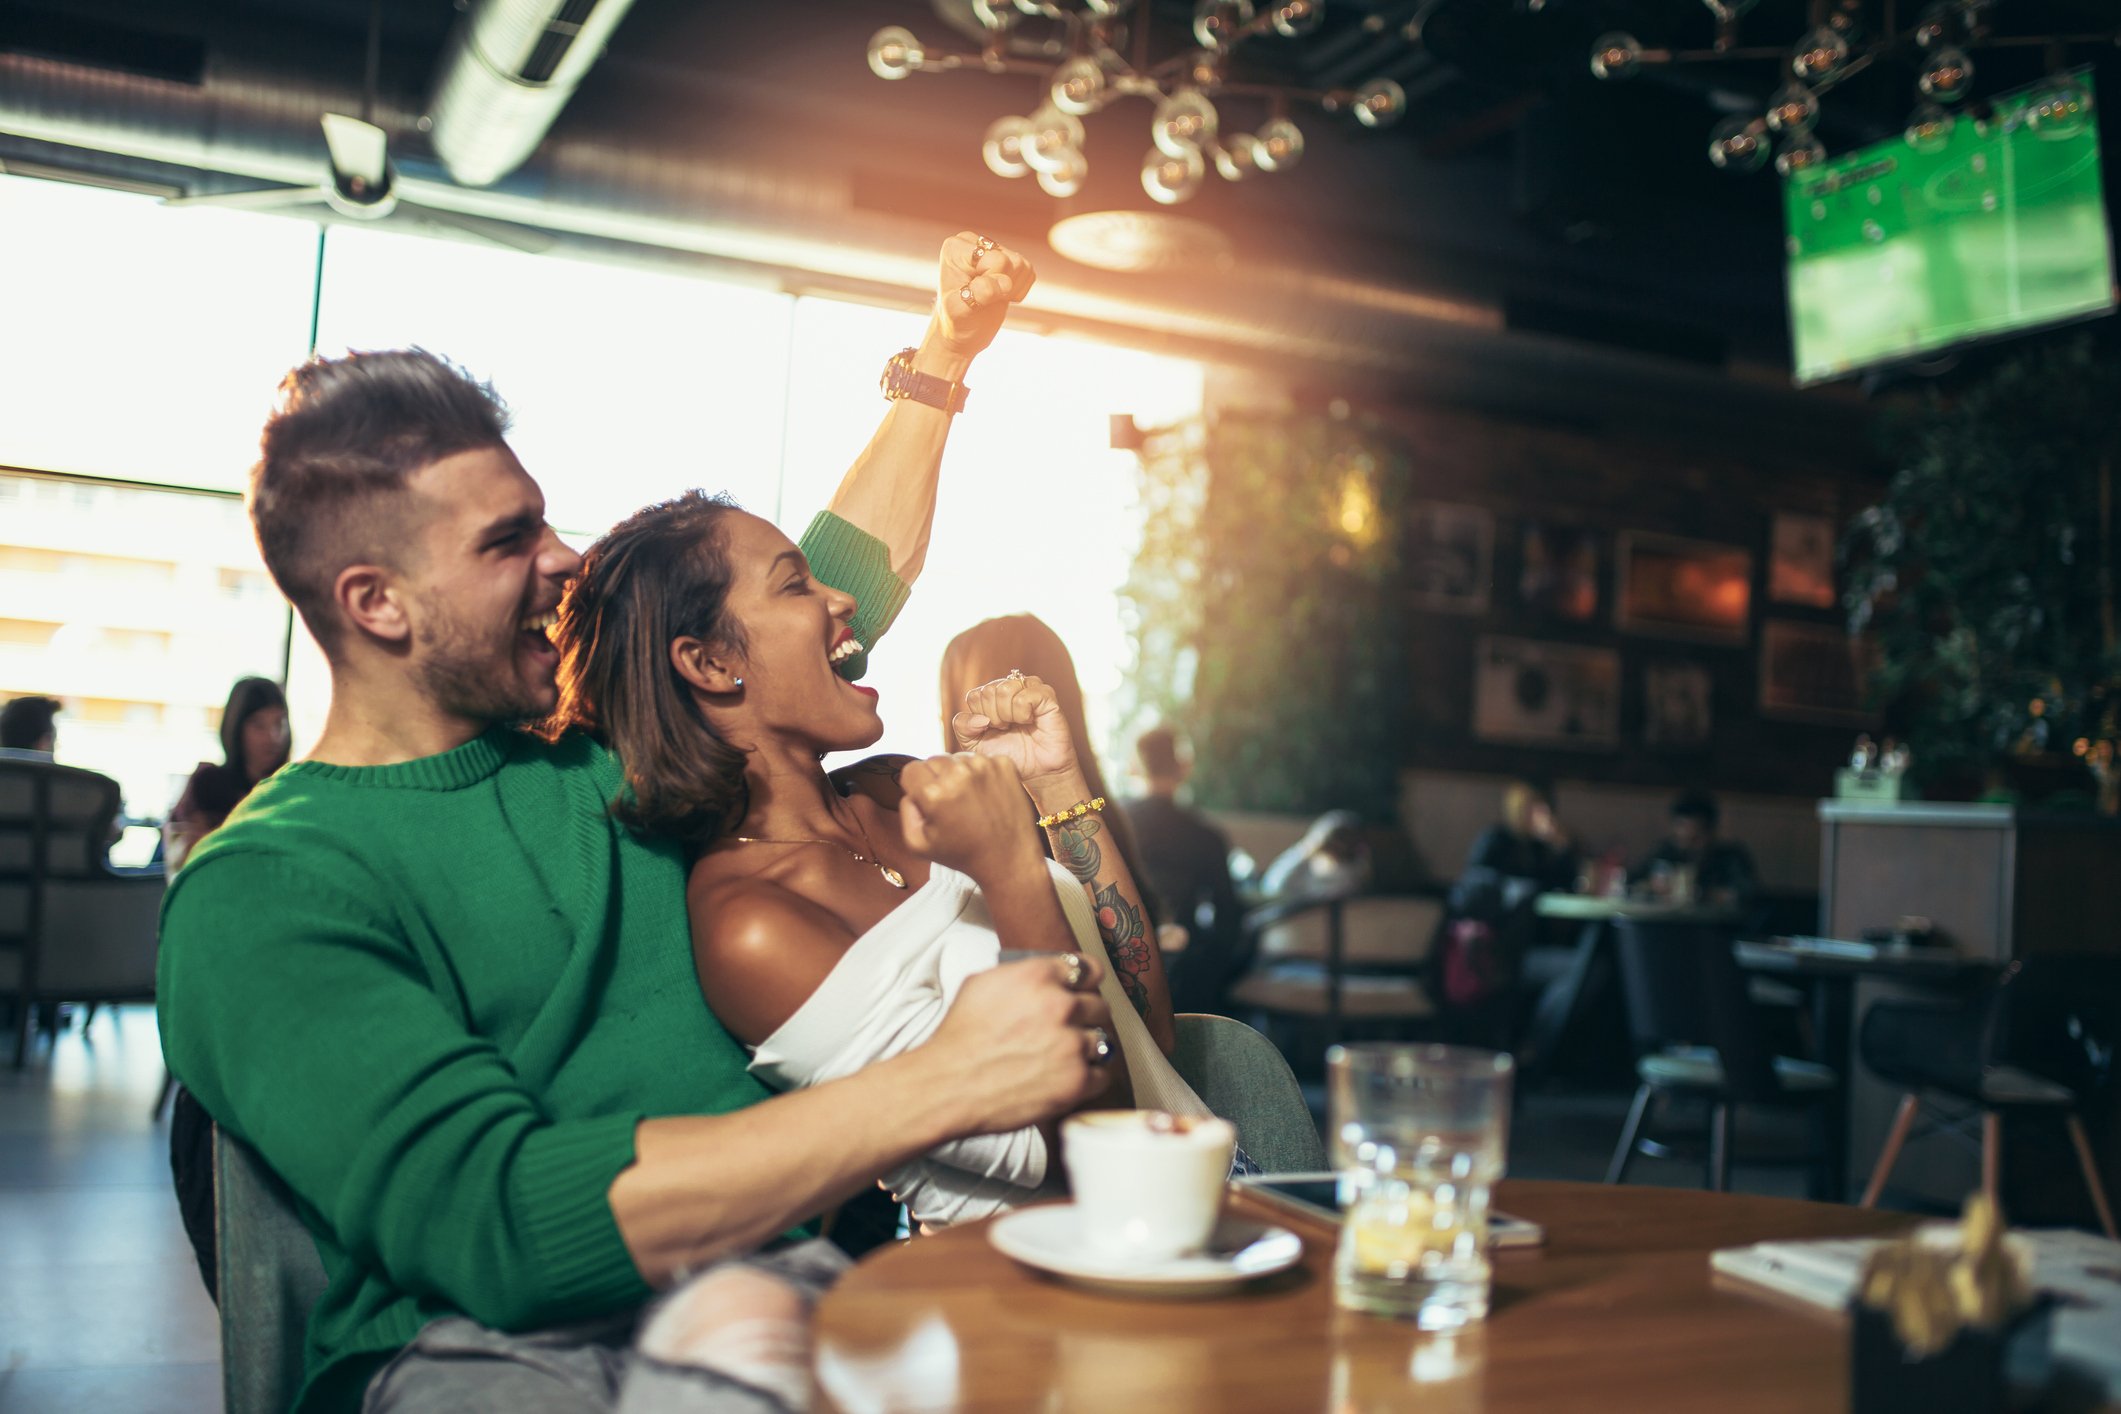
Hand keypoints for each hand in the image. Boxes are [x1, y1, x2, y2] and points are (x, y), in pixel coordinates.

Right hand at [898, 753, 1041, 883]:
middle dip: (937, 779)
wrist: (1009, 859)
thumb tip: (911, 790)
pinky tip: (987, 796)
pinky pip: (982, 760)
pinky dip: (982, 774)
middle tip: (951, 803)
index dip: (916, 786)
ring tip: (971, 801)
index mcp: (934, 793)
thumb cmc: (963, 855)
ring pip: (958, 759)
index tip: (929, 801)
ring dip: (960, 774)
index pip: (911, 769)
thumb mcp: (917, 844)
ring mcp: (985, 766)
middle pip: (934, 761)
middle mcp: (959, 774)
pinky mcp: (1005, 765)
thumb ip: (905, 811)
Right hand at [923, 954, 1115, 1132]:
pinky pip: (1103, 1075)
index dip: (1086, 982)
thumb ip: (1023, 973)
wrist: (948, 1084)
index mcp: (1039, 976)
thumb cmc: (959, 1037)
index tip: (1083, 991)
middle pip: (1099, 1005)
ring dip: (1087, 1048)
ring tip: (1065, 1056)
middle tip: (1068, 1029)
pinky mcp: (1076, 1081)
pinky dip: (1089, 1078)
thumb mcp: (982, 983)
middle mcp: (1060, 1006)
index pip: (1088, 969)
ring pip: (1103, 1040)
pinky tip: (1068, 1077)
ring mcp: (1071, 1044)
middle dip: (1085, 1016)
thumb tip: (1046, 974)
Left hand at [930, 231, 1034, 360]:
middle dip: (1002, 285)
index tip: (971, 294)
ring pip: (1023, 265)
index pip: (995, 259)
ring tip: (991, 297)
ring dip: (1011, 289)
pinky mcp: (1009, 260)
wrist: (963, 330)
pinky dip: (1019, 290)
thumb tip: (1005, 283)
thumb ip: (979, 293)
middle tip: (984, 298)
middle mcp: (975, 242)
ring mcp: (993, 249)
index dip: (991, 282)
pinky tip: (1001, 295)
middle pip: (1011, 260)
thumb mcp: (960, 310)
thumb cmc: (957, 320)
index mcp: (956, 247)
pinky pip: (1029, 271)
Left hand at [951, 673, 1077, 783]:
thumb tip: (977, 717)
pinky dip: (1022, 714)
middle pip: (988, 691)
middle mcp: (1011, 687)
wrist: (1036, 771)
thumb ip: (963, 727)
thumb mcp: (975, 744)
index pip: (975, 696)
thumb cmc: (1009, 754)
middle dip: (994, 717)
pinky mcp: (1046, 695)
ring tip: (1017, 725)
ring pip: (1005, 689)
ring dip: (1007, 715)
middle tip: (1007, 729)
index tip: (993, 730)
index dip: (981, 717)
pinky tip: (1030, 722)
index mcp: (993, 694)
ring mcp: (1030, 688)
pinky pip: (1024, 697)